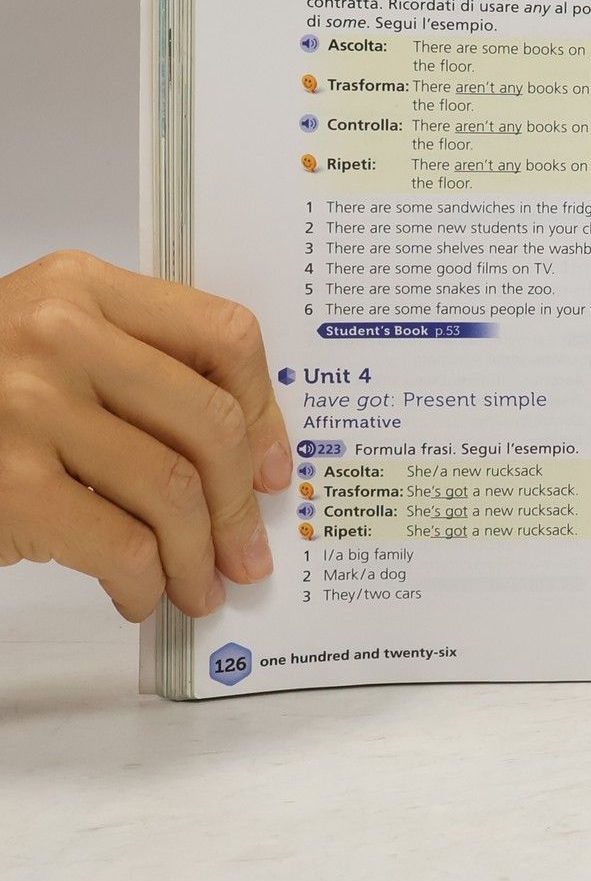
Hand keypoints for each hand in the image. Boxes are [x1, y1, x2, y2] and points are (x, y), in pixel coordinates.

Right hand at [0, 253, 291, 619]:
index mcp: (83, 286)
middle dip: (240, 504)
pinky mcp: (9, 484)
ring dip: (198, 555)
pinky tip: (142, 594)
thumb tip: (245, 452)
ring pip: (172, 489)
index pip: (222, 335)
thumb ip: (139, 363)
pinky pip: (119, 543)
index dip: (263, 411)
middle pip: (206, 422)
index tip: (273, 465)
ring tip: (201, 585)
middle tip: (249, 551)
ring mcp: (29, 409)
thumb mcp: (52, 338)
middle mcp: (59, 335)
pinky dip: (144, 581)